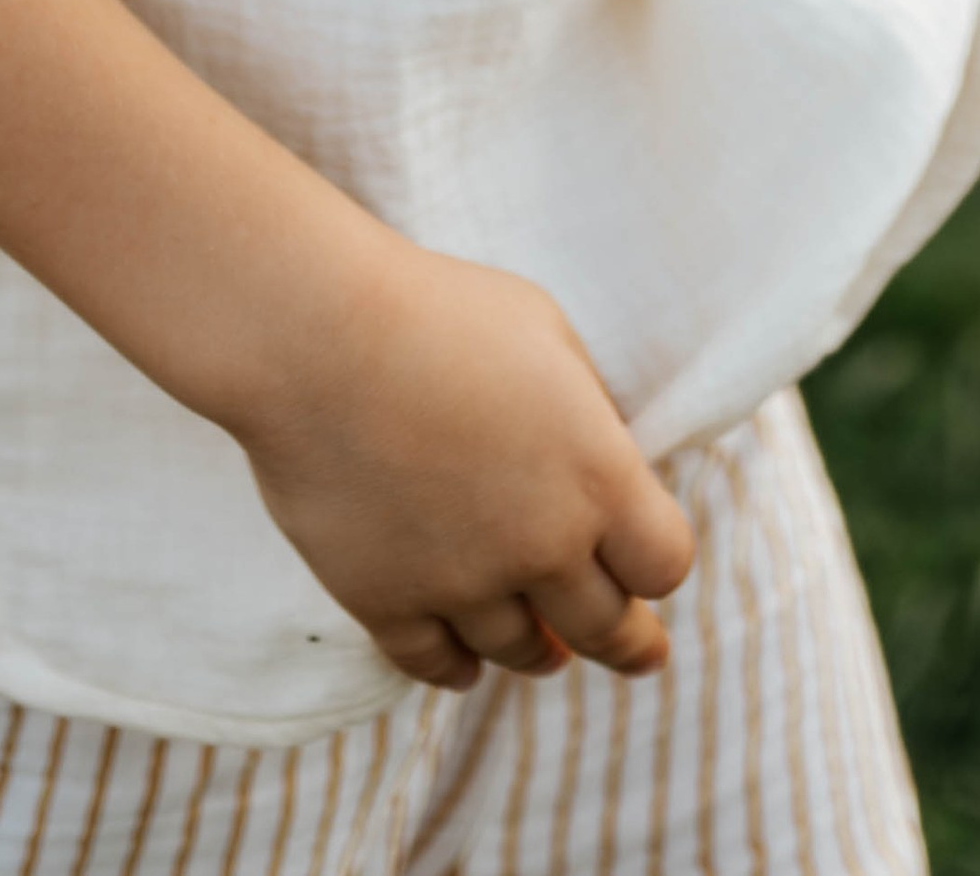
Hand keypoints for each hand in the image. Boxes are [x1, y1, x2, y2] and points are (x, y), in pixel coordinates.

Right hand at [233, 238, 694, 693]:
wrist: (317, 333)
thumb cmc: (437, 310)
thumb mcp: (546, 333)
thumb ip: (587, 411)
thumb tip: (604, 462)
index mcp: (597, 474)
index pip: (663, 565)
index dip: (657, 567)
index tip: (649, 568)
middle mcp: (541, 543)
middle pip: (606, 628)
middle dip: (626, 640)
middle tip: (637, 651)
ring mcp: (461, 581)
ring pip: (522, 652)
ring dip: (538, 650)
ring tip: (545, 650)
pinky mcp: (386, 601)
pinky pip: (436, 664)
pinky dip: (456, 668)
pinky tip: (464, 665)